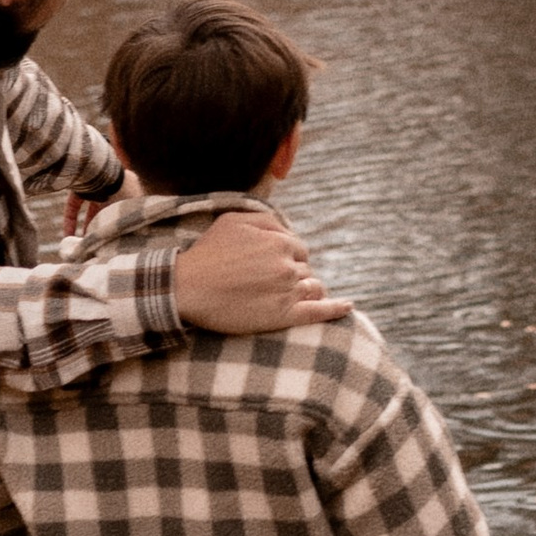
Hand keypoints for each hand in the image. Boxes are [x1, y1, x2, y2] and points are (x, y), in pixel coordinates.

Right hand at [174, 211, 347, 335]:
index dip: (286, 257)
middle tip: (270, 283)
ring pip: (313, 288)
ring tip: (288, 296)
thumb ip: (265, 219)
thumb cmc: (207, 254)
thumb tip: (287, 225)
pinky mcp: (284, 316)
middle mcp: (288, 265)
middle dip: (294, 274)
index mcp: (279, 242)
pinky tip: (348, 307)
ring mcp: (288, 292)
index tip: (270, 266)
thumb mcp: (233, 220)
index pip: (298, 249)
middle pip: (305, 269)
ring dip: (306, 290)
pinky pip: (319, 312)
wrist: (187, 288)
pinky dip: (336, 309)